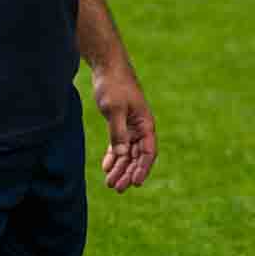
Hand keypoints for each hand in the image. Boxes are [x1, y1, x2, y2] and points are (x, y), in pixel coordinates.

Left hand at [90, 63, 156, 192]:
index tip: (135, 183)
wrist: (107, 67)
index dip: (142, 169)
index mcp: (145, 124)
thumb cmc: (114, 86)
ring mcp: (131, 126)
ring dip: (120, 168)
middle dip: (128, 173)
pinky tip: (107, 167)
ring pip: (127, 153)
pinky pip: (119, 145)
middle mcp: (141, 128)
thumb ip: (118, 133)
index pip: (148, 152)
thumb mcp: (114, 110)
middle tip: (117, 188)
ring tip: (110, 183)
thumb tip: (123, 155)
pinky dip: (114, 156)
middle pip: (137, 156)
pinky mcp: (120, 124)